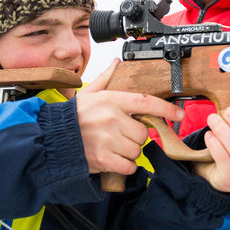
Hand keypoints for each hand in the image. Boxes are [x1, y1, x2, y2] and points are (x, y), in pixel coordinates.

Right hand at [76, 60, 184, 174]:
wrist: (50, 138)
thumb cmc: (72, 117)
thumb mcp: (88, 93)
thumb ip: (106, 78)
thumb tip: (117, 63)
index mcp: (110, 100)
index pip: (146, 102)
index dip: (166, 109)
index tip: (179, 114)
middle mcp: (111, 118)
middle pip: (143, 133)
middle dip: (136, 137)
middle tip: (121, 136)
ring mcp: (107, 140)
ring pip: (136, 150)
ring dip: (129, 152)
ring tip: (113, 147)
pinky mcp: (103, 159)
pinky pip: (128, 166)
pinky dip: (124, 166)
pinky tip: (113, 160)